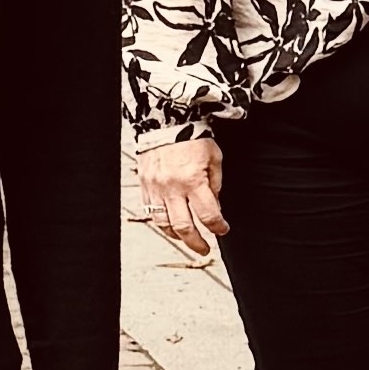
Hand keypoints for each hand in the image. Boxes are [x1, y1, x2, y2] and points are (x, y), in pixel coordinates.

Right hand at [134, 137, 225, 259]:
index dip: (219, 227)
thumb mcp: (214, 158)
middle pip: (184, 227)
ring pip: (164, 224)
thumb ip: (215, 184)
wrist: (165, 121)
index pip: (208, 216)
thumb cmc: (192, 137)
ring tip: (187, 239)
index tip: (223, 229)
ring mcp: (156, 188)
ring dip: (178, 236)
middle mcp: (172, 188)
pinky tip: (171, 225)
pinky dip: (162, 222)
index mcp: (193, 180)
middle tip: (205, 249)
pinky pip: (151, 211)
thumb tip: (215, 207)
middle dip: (197, 243)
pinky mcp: (145, 185)